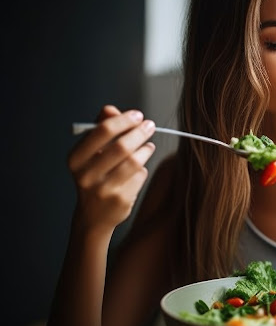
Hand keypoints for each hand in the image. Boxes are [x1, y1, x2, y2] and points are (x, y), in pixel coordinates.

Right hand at [68, 105, 155, 235]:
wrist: (93, 216)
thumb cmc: (95, 176)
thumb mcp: (91, 153)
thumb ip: (101, 129)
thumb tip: (110, 109)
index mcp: (76, 159)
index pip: (101, 132)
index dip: (123, 121)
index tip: (137, 115)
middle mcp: (86, 175)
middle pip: (121, 147)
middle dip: (139, 133)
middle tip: (150, 126)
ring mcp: (104, 189)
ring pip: (134, 162)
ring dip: (145, 150)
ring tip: (148, 145)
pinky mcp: (120, 200)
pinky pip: (139, 176)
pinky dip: (143, 168)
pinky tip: (142, 166)